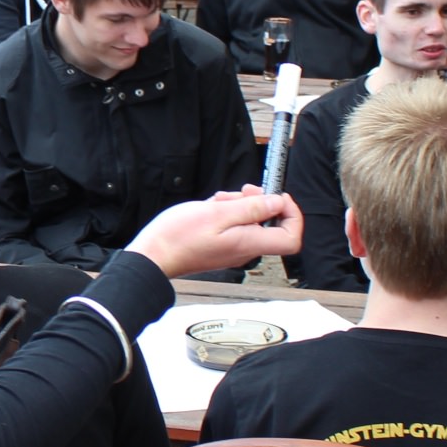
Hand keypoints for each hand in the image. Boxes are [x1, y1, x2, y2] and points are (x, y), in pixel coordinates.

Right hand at [127, 186, 303, 277]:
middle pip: (270, 225)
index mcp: (249, 243)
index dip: (292, 215)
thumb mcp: (217, 213)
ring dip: (240, 204)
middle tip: (245, 191)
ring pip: (250, 222)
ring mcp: (232, 248)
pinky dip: (227, 212)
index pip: (290, 237)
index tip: (279, 197)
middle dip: (260, 202)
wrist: (154, 255)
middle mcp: (244, 249)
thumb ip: (251, 208)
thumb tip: (277, 204)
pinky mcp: (221, 245)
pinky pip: (234, 225)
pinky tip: (212, 207)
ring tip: (220, 199)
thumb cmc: (179, 237)